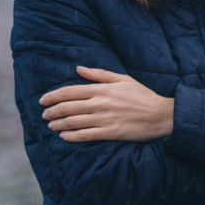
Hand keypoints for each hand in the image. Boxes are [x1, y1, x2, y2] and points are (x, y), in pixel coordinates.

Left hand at [40, 67, 173, 141]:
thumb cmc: (143, 95)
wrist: (161, 115)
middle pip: (67, 107)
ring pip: (73, 122)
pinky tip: (64, 136)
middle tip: (44, 115)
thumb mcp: (123, 79)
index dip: (52, 96)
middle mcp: (101, 104)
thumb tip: (79, 68)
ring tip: (51, 125)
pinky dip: (71, 136)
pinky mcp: (110, 133)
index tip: (42, 100)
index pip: (70, 91)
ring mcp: (105, 119)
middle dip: (51, 111)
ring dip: (58, 124)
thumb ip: (100, 74)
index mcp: (103, 89)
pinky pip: (85, 135)